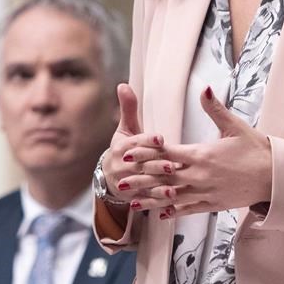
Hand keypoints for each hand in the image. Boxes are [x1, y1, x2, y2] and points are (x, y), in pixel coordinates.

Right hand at [102, 84, 172, 204]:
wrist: (110, 177)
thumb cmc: (124, 149)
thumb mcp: (125, 129)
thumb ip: (128, 108)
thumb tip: (123, 85)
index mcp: (121, 147)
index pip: (135, 143)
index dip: (147, 141)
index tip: (160, 139)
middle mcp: (121, 165)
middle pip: (140, 164)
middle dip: (155, 165)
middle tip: (172, 164)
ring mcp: (127, 182)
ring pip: (143, 182)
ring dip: (158, 184)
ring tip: (173, 185)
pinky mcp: (133, 196)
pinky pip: (146, 198)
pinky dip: (158, 199)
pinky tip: (171, 198)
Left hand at [129, 86, 272, 217]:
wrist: (275, 177)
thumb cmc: (256, 149)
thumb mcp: (235, 126)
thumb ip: (215, 108)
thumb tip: (205, 88)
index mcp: (201, 155)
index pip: (166, 153)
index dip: (145, 153)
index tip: (128, 153)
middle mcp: (200, 176)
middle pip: (163, 177)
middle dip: (140, 179)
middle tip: (120, 181)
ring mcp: (206, 192)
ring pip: (172, 197)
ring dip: (151, 199)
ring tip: (132, 202)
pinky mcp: (214, 205)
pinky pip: (189, 209)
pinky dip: (173, 211)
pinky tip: (160, 214)